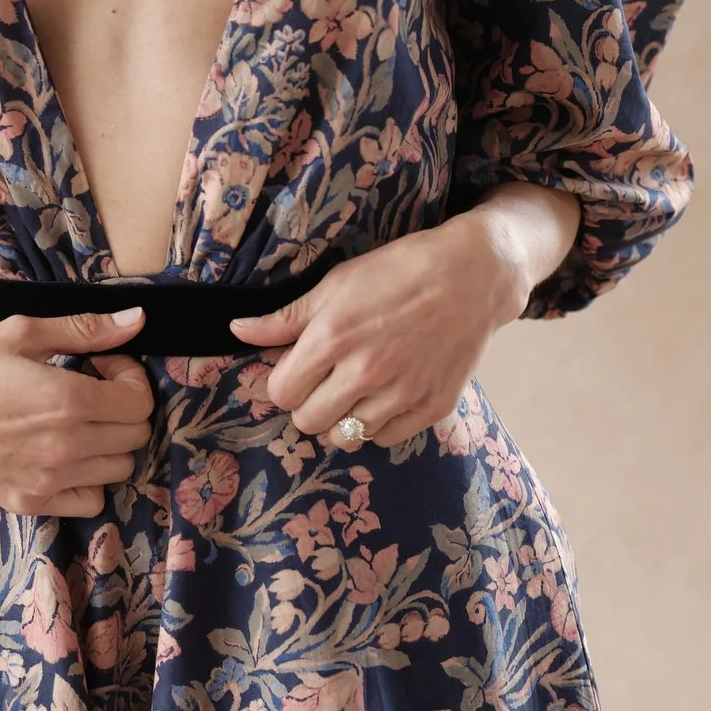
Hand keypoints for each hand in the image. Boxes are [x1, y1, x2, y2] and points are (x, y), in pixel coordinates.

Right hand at [0, 306, 155, 517]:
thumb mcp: (21, 334)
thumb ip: (84, 329)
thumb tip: (137, 320)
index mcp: (69, 403)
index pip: (140, 402)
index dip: (130, 377)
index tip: (102, 364)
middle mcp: (67, 448)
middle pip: (136, 436)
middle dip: (123, 406)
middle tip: (92, 388)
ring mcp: (50, 480)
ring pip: (120, 469)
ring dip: (110, 441)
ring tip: (78, 421)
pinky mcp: (32, 501)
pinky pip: (91, 501)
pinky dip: (90, 479)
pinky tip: (66, 454)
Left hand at [227, 190, 575, 448]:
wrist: (472, 276)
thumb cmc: (398, 271)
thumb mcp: (335, 285)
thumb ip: (285, 318)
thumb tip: (238, 331)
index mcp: (332, 339)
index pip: (280, 392)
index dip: (284, 381)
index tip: (298, 369)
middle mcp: (363, 373)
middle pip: (307, 421)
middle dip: (308, 403)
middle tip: (325, 380)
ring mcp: (400, 395)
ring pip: (345, 437)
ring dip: (342, 417)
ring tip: (355, 389)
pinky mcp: (431, 409)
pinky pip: (384, 439)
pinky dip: (378, 424)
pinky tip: (384, 396)